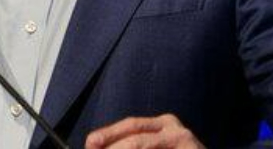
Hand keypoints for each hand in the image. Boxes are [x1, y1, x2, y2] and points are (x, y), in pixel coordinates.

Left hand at [85, 114, 204, 148]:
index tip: (90, 143)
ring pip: (142, 143)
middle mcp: (172, 127)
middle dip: (113, 145)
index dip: (108, 134)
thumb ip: (128, 146)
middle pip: (135, 133)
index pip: (130, 126)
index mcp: (161, 125)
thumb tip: (94, 146)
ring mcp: (183, 138)